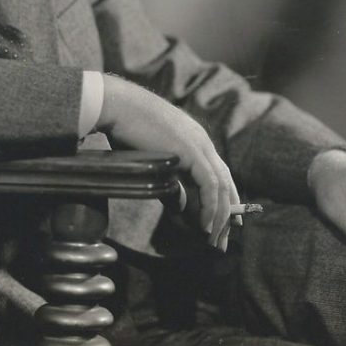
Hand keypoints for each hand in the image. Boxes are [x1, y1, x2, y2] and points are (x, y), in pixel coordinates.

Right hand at [97, 74, 240, 250]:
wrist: (118, 105)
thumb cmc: (127, 128)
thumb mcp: (153, 159)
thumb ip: (170, 181)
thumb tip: (180, 205)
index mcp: (194, 139)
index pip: (219, 172)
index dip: (224, 198)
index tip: (226, 222)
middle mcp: (202, 142)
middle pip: (225, 181)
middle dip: (227, 213)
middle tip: (223, 240)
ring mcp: (199, 144)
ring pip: (220, 186)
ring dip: (220, 216)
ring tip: (214, 239)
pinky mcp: (191, 150)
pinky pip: (209, 185)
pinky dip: (211, 206)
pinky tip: (206, 225)